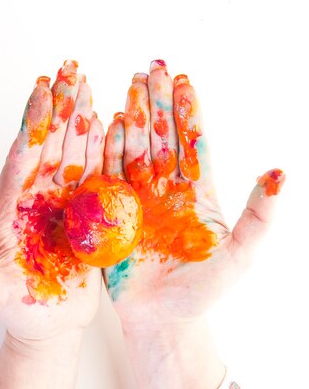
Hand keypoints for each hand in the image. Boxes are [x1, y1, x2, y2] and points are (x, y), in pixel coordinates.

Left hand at [0, 60, 104, 341]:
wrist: (49, 326)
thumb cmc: (16, 310)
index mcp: (10, 208)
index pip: (21, 157)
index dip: (32, 123)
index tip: (41, 90)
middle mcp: (36, 198)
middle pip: (49, 145)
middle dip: (59, 107)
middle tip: (69, 70)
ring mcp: (62, 204)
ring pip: (74, 154)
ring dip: (82, 120)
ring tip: (88, 86)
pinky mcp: (86, 214)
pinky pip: (97, 176)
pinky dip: (105, 150)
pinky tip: (111, 125)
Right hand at [103, 60, 284, 329]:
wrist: (162, 319)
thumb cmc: (203, 292)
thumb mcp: (241, 255)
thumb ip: (260, 217)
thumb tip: (279, 174)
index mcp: (198, 196)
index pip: (194, 144)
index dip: (189, 113)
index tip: (185, 82)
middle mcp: (168, 191)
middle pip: (163, 138)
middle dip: (158, 103)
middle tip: (153, 68)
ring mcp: (139, 200)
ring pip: (136, 150)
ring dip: (133, 118)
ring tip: (131, 86)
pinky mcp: (113, 214)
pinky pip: (110, 176)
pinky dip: (108, 150)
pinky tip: (107, 124)